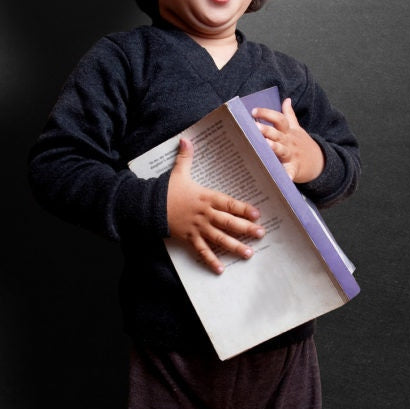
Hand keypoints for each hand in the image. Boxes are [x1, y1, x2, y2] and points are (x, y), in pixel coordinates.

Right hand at [166, 138, 264, 273]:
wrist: (149, 206)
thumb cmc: (167, 190)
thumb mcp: (178, 172)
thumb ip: (185, 157)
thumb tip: (186, 139)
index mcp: (205, 197)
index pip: (228, 204)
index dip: (243, 209)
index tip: (257, 214)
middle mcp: (204, 214)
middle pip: (228, 222)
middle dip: (245, 229)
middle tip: (260, 234)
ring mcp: (197, 228)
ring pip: (219, 239)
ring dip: (234, 246)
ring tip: (248, 254)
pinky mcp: (188, 238)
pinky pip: (201, 251)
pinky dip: (211, 260)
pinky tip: (221, 269)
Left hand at [252, 98, 323, 182]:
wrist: (319, 163)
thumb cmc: (301, 144)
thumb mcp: (297, 129)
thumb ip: (289, 115)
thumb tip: (286, 99)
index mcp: (288, 132)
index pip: (279, 119)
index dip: (267, 113)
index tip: (253, 111)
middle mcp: (289, 142)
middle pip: (277, 134)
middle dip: (266, 130)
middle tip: (255, 126)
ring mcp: (292, 155)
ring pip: (282, 150)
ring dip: (275, 147)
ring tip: (267, 144)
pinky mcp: (294, 169)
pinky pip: (290, 172)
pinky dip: (287, 175)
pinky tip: (283, 178)